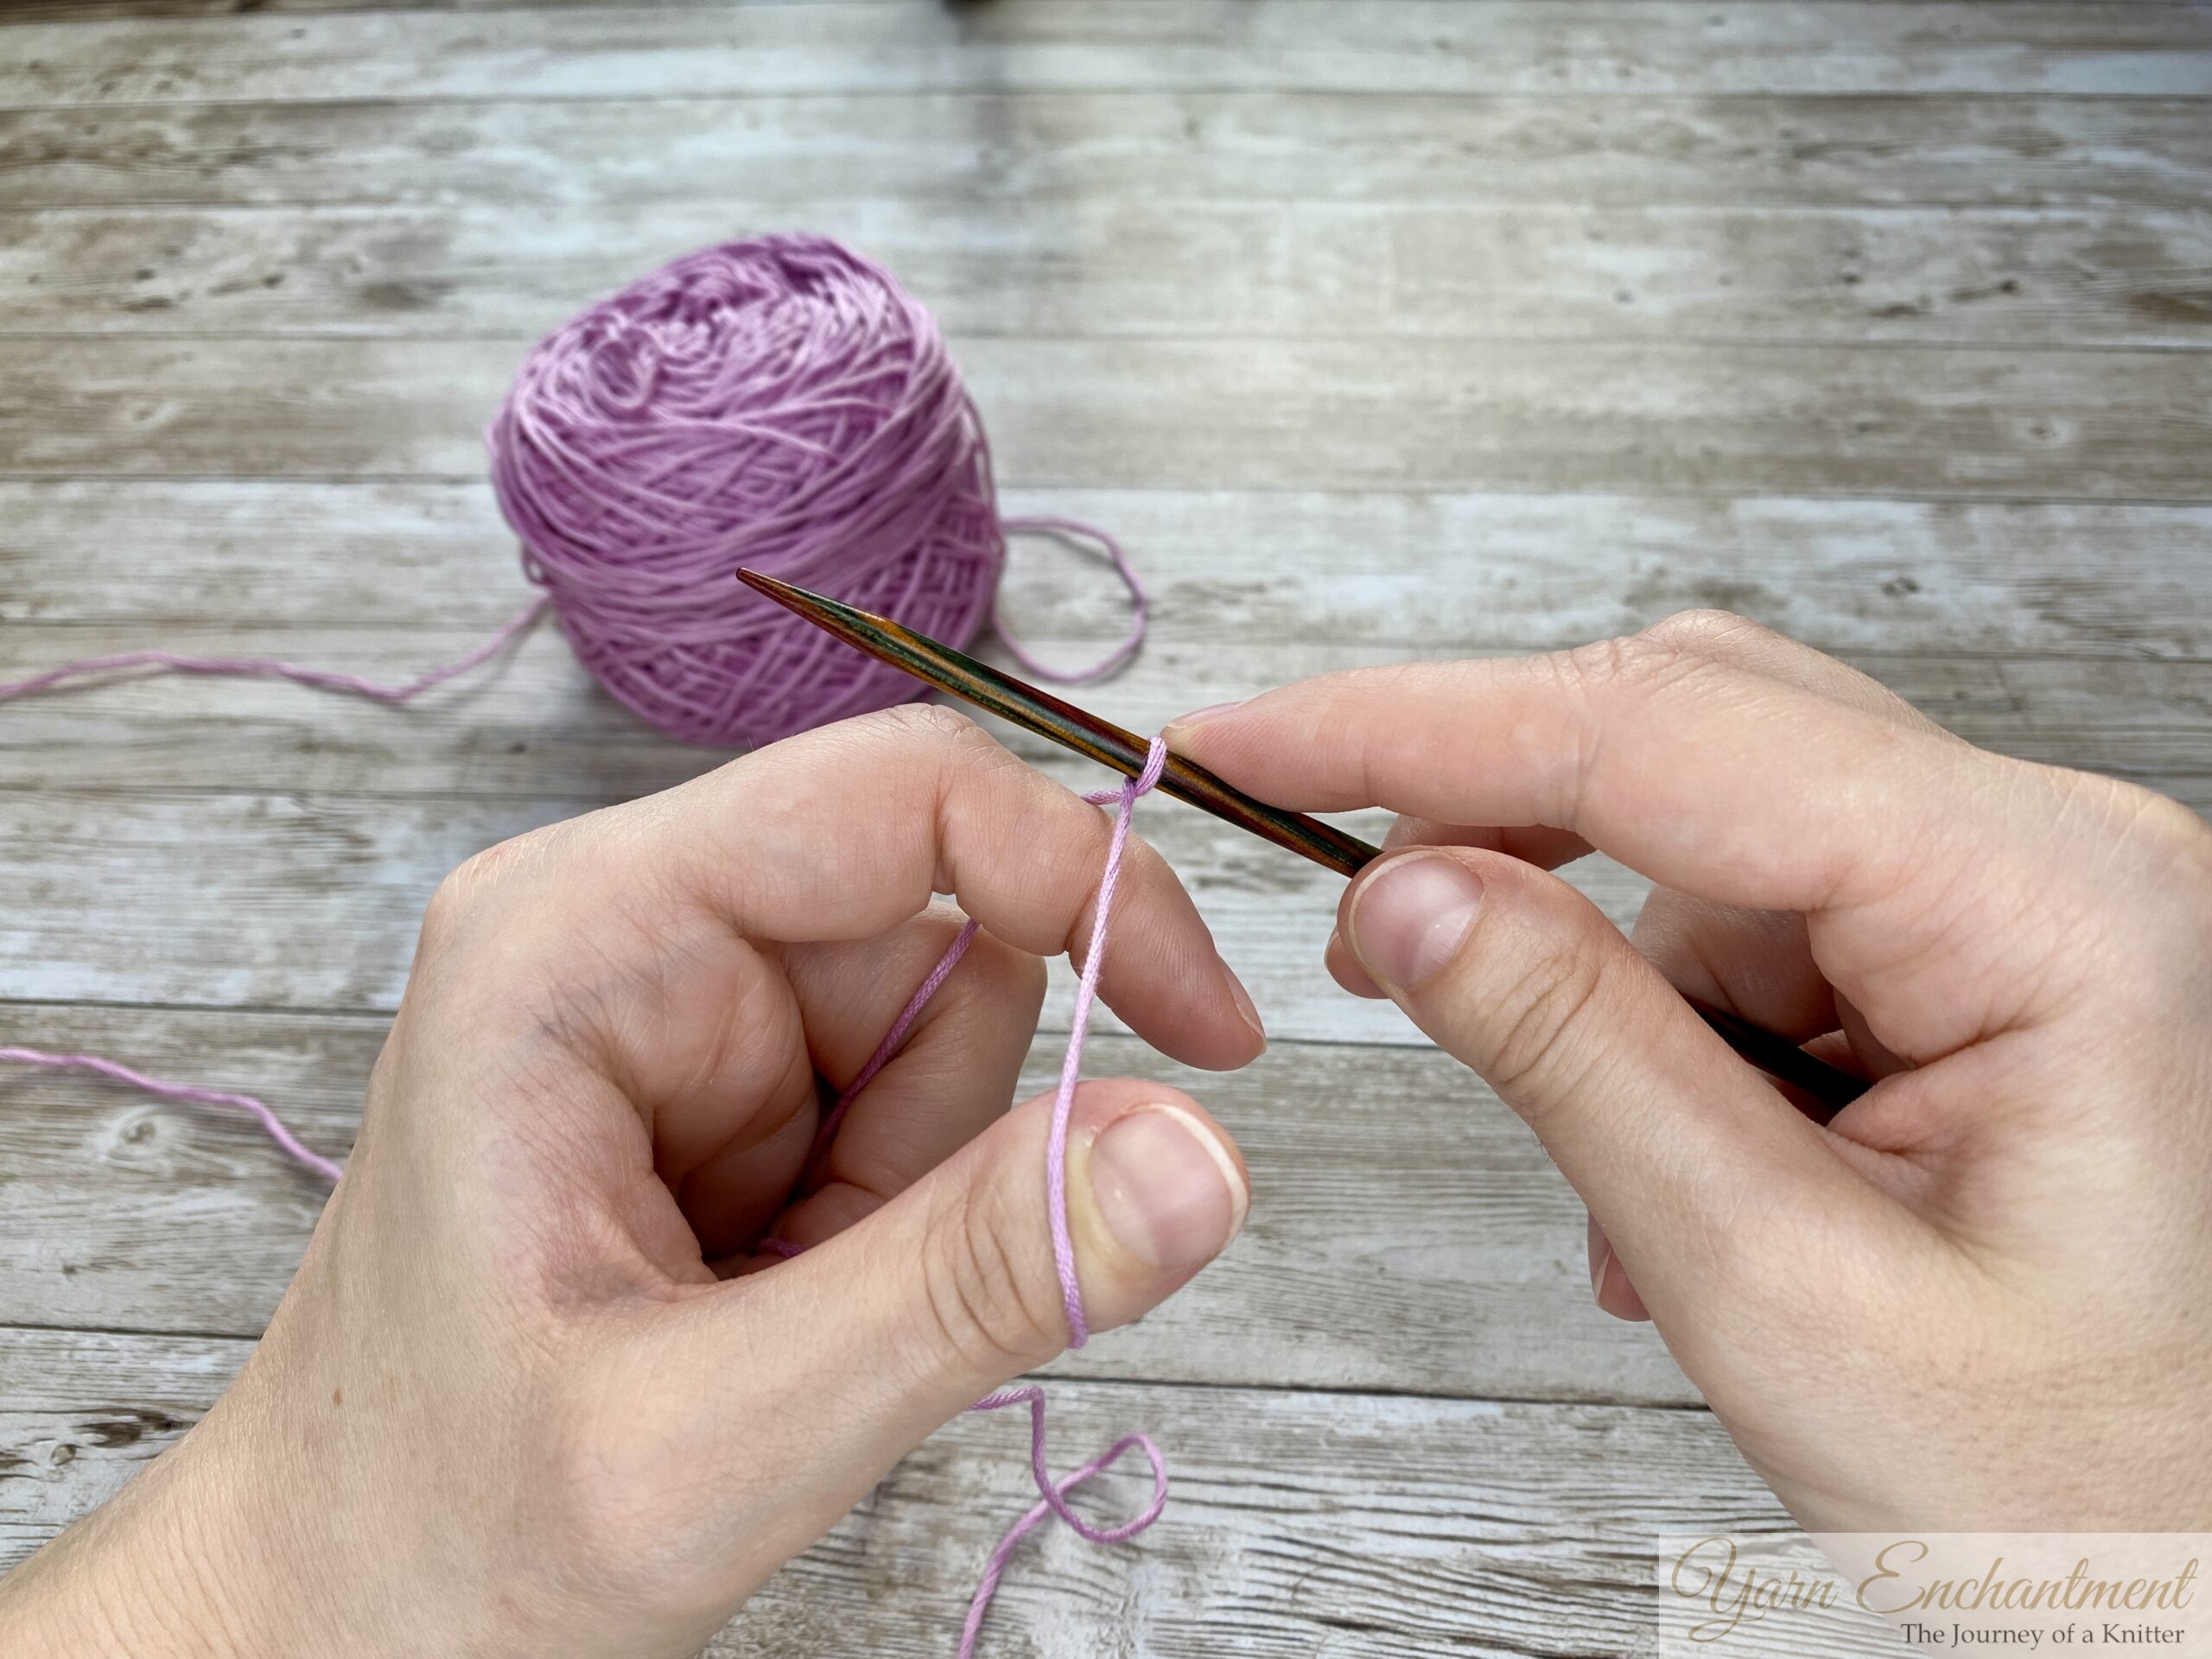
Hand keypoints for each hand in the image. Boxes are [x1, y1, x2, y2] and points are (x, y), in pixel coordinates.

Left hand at [0, 706, 1260, 1658]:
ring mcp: (677, 1020)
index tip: (1216, 1039)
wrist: (323, 1628)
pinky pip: (905, 1124)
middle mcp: (633, 937)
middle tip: (826, 1298)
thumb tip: (1205, 1154)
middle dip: (944, 1140)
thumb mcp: (718, 1437)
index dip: (1086, 882)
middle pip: (942, 938)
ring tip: (773, 1325)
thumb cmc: (434, 1543)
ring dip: (913, 1203)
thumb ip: (969, 1284)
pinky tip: (765, 1319)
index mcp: (585, 937)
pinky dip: (886, 1238)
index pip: (902, 798)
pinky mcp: (716, 1101)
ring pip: (943, 1043)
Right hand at [1167, 610, 2211, 1530]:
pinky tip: (1679, 1164)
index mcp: (2051, 905)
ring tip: (1612, 1179)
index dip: (1419, 726)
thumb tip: (1402, 897)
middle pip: (1694, 734)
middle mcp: (2055, 857)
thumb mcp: (1775, 1286)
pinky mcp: (1988, 958)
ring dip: (1601, 971)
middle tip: (1348, 915)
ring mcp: (2025, 901)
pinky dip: (1668, 1020)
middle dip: (1496, 815)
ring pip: (1713, 837)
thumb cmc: (2086, 1492)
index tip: (1254, 741)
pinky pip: (1766, 924)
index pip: (1669, 734)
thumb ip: (1575, 1056)